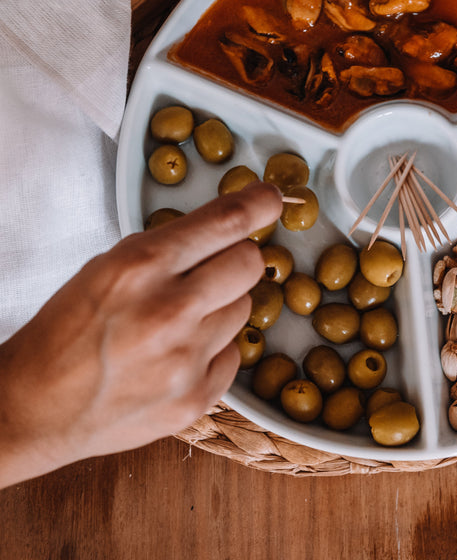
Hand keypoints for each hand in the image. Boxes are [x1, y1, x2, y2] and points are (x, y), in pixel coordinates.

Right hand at [0, 182, 281, 486]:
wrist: (34, 408)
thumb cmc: (67, 332)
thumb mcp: (108, 267)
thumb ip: (168, 248)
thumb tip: (226, 230)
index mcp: (141, 268)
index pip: (226, 221)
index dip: (259, 204)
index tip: (271, 200)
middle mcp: (169, 311)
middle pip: (250, 263)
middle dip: (237, 259)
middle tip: (212, 271)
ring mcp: (185, 360)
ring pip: (244, 308)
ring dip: (221, 307)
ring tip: (179, 322)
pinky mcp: (195, 399)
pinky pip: (235, 354)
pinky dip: (214, 350)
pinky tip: (177, 356)